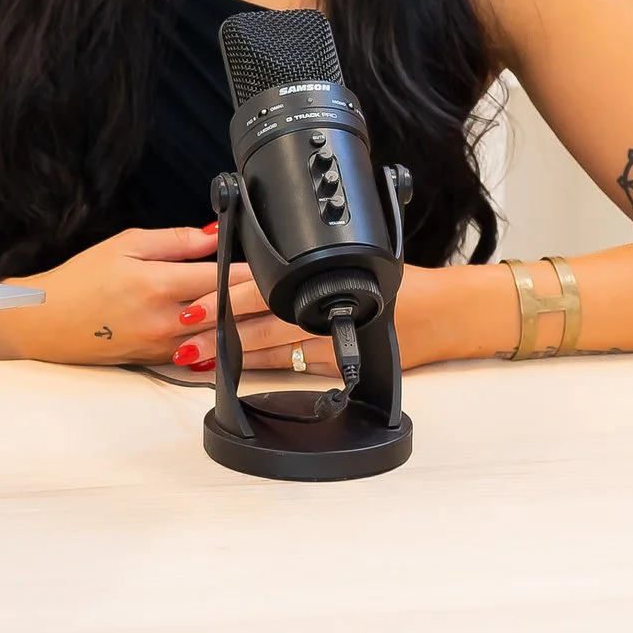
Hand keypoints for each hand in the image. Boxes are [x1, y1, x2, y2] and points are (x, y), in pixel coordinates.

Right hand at [0, 225, 252, 365]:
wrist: (47, 321)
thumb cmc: (82, 279)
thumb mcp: (125, 244)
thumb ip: (175, 240)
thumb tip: (215, 234)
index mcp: (159, 285)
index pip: (221, 277)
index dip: (252, 270)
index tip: (274, 264)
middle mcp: (166, 321)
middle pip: (229, 311)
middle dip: (260, 300)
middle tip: (287, 290)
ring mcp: (165, 346)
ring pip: (221, 337)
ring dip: (249, 325)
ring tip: (275, 314)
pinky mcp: (160, 361)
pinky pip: (204, 353)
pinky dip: (225, 344)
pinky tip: (245, 338)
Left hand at [179, 264, 468, 375]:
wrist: (447, 312)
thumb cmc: (403, 283)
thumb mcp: (357, 258)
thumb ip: (310, 261)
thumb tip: (257, 258)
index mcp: (324, 275)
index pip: (264, 284)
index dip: (226, 295)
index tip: (193, 304)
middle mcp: (327, 305)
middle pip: (262, 317)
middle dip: (220, 326)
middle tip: (184, 334)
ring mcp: (334, 338)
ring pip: (275, 346)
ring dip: (234, 352)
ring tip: (198, 357)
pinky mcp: (344, 364)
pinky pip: (299, 369)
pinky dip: (267, 370)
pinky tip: (240, 374)